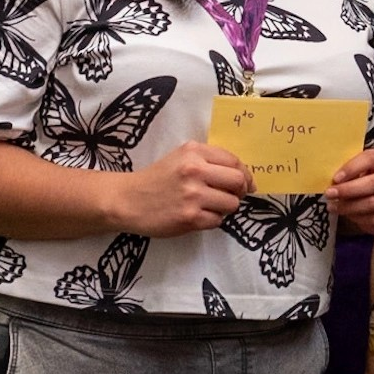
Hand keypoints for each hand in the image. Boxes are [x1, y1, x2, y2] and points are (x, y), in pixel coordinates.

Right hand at [110, 142, 251, 236]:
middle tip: (229, 196)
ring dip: (224, 208)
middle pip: (238, 182)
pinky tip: (197, 215)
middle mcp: (195, 171)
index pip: (234, 161)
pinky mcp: (190, 217)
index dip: (244, 174)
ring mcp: (193, 195)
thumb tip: (246, 179)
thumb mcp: (181, 158)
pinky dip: (211, 220)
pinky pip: (217, 221)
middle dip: (239, 191)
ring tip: (209, 206)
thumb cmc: (157, 179)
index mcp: (194, 152)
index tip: (244, 183)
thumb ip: (210, 161)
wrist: (127, 200)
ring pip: (231, 204)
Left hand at [326, 147, 373, 235]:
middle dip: (349, 190)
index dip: (352, 168)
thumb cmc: (365, 181)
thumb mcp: (357, 171)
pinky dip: (360, 219)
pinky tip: (350, 216)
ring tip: (334, 207)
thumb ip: (348, 172)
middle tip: (330, 194)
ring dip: (350, 207)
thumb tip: (333, 182)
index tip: (335, 179)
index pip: (371, 158)